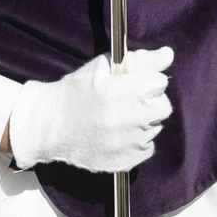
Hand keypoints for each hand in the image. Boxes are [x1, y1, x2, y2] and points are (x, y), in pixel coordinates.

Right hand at [6, 48, 173, 172]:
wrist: (48, 128)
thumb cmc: (75, 92)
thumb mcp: (102, 68)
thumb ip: (138, 61)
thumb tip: (168, 54)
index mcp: (120, 93)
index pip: (159, 83)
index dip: (148, 80)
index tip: (135, 82)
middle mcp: (126, 121)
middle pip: (163, 107)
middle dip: (151, 100)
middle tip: (130, 100)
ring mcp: (127, 144)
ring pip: (155, 127)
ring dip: (144, 120)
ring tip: (120, 117)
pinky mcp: (125, 162)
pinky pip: (147, 147)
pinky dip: (139, 140)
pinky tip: (120, 134)